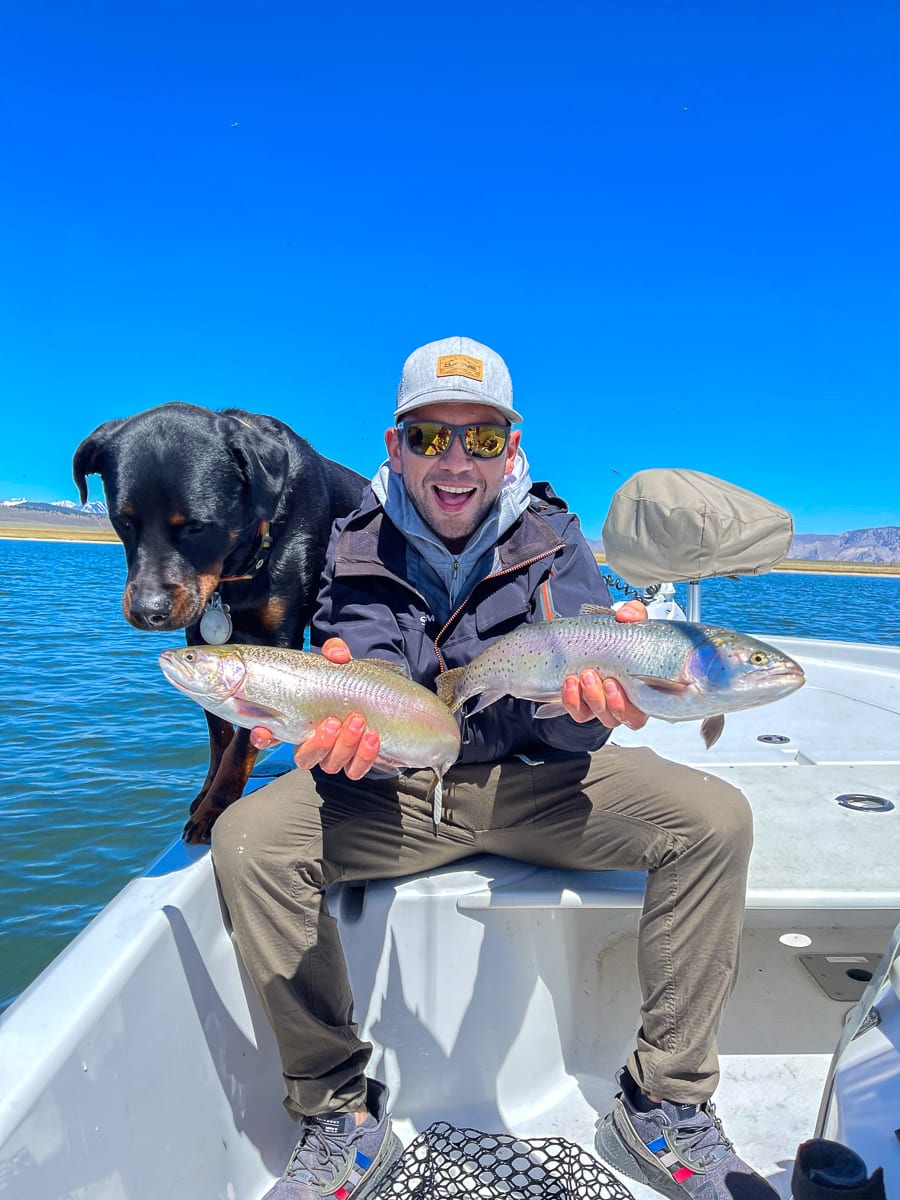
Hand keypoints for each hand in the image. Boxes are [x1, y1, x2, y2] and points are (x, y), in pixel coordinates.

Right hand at [249, 637, 381, 778]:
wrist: (376, 696)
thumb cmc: (346, 681)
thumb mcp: (337, 662)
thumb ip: (334, 652)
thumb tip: (337, 654)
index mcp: (296, 722)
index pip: (268, 736)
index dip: (263, 738)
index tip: (264, 730)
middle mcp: (311, 744)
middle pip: (304, 758)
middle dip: (319, 744)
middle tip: (333, 721)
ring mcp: (332, 756)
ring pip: (330, 765)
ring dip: (344, 746)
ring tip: (358, 722)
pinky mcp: (355, 762)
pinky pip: (355, 771)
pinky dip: (364, 758)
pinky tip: (372, 738)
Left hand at [560, 600, 648, 727]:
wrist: (590, 643)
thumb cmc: (617, 638)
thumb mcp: (628, 623)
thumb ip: (633, 615)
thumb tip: (626, 616)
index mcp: (645, 688)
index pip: (647, 708)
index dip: (635, 705)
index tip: (619, 684)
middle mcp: (627, 703)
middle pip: (625, 717)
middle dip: (612, 702)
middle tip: (598, 677)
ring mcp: (604, 706)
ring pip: (602, 716)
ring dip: (591, 698)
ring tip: (581, 676)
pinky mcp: (583, 706)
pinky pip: (579, 712)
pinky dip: (572, 700)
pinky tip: (568, 683)